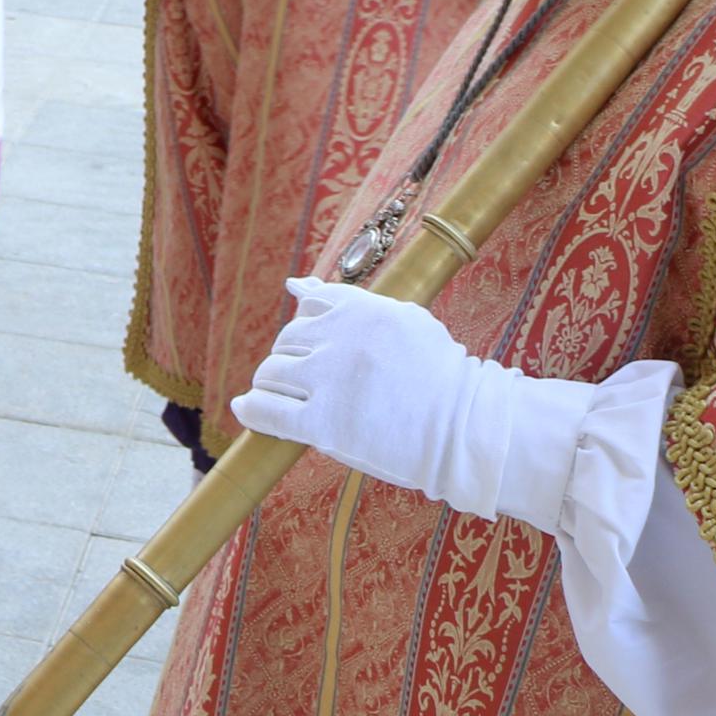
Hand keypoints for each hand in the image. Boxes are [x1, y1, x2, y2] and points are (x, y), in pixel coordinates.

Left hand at [231, 276, 584, 533]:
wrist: (467, 430)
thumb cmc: (440, 377)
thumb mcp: (403, 321)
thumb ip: (346, 302)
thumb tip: (294, 284)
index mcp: (361, 310)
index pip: (308, 304)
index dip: (307, 328)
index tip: (317, 348)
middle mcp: (340, 339)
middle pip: (286, 341)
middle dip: (292, 358)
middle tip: (312, 382)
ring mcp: (329, 381)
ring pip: (271, 373)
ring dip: (274, 385)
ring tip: (288, 399)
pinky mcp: (324, 424)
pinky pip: (267, 411)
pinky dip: (253, 410)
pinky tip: (248, 410)